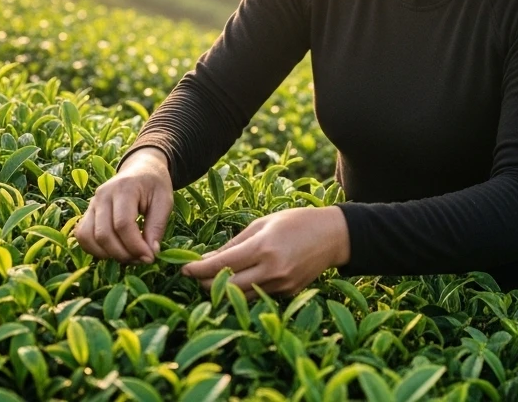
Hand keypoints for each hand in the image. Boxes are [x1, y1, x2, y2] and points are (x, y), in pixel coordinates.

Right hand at [74, 147, 172, 263]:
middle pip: (103, 234)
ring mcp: (92, 203)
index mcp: (124, 188)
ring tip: (128, 256)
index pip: (123, 224)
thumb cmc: (154, 184)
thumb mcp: (164, 201)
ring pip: (88, 237)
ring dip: (107, 254)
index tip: (150, 257)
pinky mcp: (87, 212)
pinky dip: (94, 249)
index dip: (135, 246)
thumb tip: (150, 253)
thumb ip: (157, 226)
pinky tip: (114, 252)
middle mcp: (103, 195)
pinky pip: (82, 236)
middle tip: (141, 259)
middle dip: (123, 254)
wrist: (141, 168)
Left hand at [180, 206, 349, 299]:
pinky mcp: (287, 293)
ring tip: (211, 279)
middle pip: (226, 287)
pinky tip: (237, 281)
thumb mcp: (263, 223)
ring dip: (222, 290)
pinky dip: (243, 290)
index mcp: (263, 248)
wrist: (334, 236)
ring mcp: (281, 285)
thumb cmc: (296, 222)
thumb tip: (206, 259)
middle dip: (205, 283)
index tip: (183, 268)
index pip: (221, 265)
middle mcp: (271, 270)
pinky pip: (257, 296)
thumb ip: (234, 243)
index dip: (197, 269)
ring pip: (240, 296)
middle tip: (194, 275)